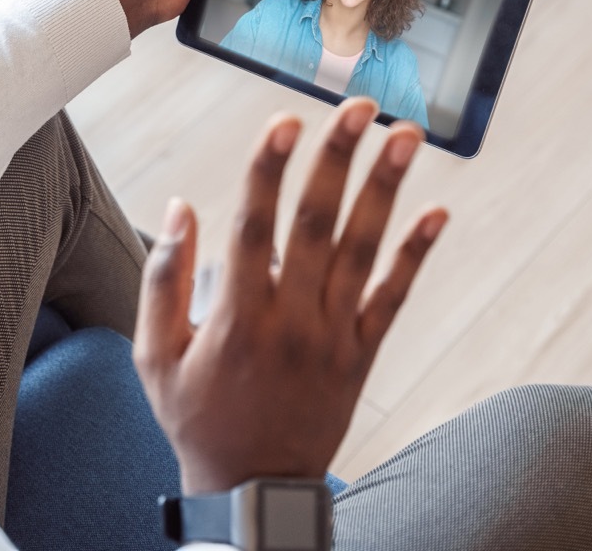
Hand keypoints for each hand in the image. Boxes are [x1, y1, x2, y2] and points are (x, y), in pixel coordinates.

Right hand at [133, 99, 447, 494]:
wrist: (253, 487)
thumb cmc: (197, 417)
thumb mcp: (154, 355)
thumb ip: (162, 278)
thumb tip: (180, 207)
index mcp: (236, 315)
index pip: (255, 225)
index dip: (269, 169)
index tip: (284, 120)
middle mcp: (291, 319)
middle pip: (318, 225)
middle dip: (337, 159)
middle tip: (358, 105)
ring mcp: (333, 336)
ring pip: (363, 250)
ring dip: (385, 189)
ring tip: (406, 136)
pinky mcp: (361, 353)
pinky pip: (394, 297)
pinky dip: (416, 253)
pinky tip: (438, 211)